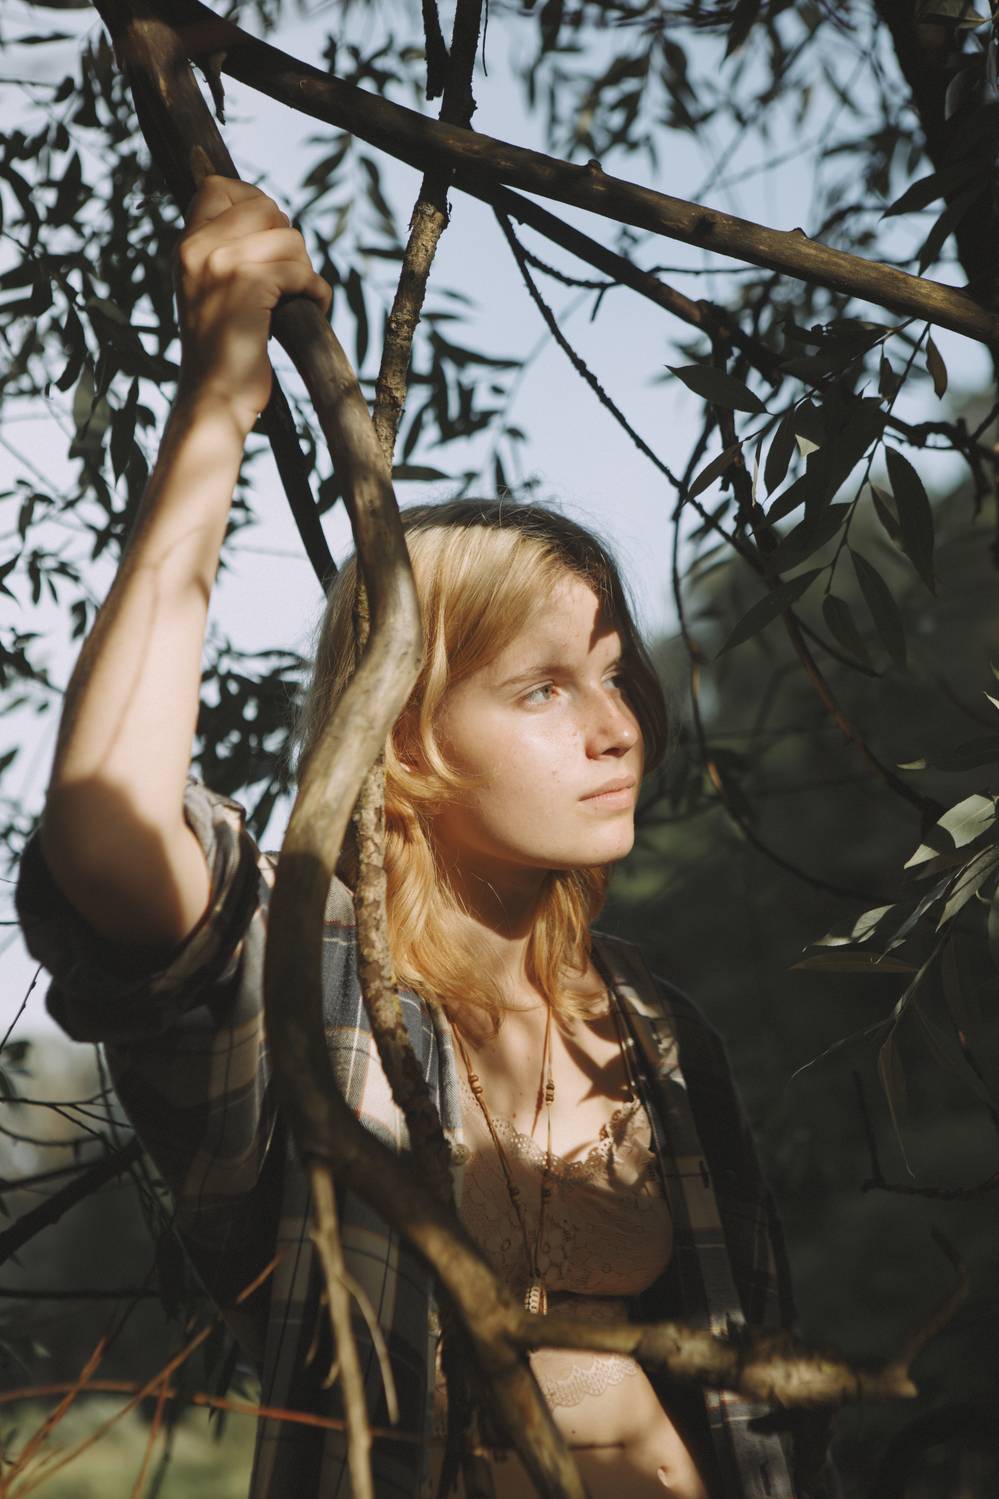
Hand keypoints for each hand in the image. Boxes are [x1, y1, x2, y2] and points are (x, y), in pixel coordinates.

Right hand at [172, 175, 331, 435]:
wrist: (214, 399)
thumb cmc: (223, 350)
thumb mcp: (211, 290)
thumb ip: (225, 250)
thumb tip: (269, 212)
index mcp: (185, 246)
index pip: (218, 186)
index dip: (256, 204)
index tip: (271, 240)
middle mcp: (196, 248)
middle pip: (264, 207)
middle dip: (289, 241)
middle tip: (287, 280)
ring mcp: (220, 265)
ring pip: (289, 238)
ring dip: (305, 270)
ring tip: (296, 299)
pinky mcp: (248, 287)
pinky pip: (301, 271)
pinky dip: (316, 292)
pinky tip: (310, 310)